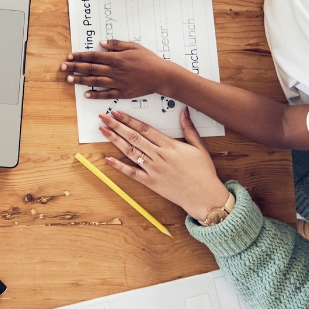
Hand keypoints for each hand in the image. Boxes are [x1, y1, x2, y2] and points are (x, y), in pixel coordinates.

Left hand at [61, 40, 181, 98]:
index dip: (80, 56)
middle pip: (91, 68)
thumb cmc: (148, 59)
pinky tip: (85, 94)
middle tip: (62, 67)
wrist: (162, 75)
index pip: (93, 56)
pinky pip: (106, 94)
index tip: (69, 56)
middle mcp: (114, 71)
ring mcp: (118, 83)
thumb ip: (116, 44)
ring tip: (69, 79)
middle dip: (75, 67)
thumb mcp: (133, 46)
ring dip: (81, 80)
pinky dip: (95, 95)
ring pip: (95, 81)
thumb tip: (101, 43)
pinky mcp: (123, 93)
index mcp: (116, 58)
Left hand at [100, 108, 229, 223]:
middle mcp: (159, 156)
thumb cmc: (204, 173)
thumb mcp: (199, 148)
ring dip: (115, 140)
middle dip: (117, 125)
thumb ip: (189, 129)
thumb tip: (184, 111)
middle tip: (103, 116)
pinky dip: (119, 166)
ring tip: (103, 130)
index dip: (129, 119)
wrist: (206, 198)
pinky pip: (132, 173)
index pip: (145, 129)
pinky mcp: (151, 183)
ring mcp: (154, 170)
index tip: (117, 112)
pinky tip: (108, 159)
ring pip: (130, 152)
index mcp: (170, 146)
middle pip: (134, 137)